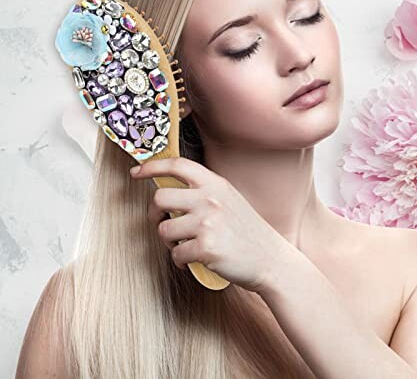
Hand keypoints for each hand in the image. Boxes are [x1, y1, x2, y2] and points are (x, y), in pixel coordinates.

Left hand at [130, 157, 287, 292]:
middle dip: (155, 214)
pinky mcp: (206, 248)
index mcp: (215, 184)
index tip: (136, 172)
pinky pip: (176, 255)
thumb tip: (168, 192)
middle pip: (160, 198)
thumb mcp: (229, 199)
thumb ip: (203, 191)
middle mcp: (210, 199)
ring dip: (169, 242)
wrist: (270, 258)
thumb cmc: (247, 231)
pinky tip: (194, 260)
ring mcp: (208, 223)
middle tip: (163, 223)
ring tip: (186, 245)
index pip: (177, 165)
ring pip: (163, 230)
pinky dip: (181, 261)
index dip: (152, 166)